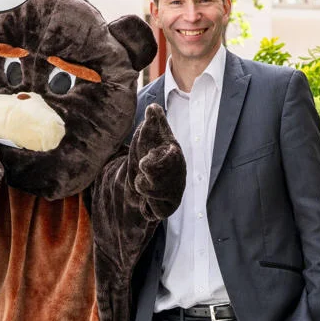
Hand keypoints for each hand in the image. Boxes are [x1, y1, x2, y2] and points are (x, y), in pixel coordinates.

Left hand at [130, 103, 185, 219]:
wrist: (147, 174)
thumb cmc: (151, 150)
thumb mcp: (150, 133)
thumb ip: (153, 122)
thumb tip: (152, 108)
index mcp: (174, 155)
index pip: (173, 157)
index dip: (161, 158)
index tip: (152, 156)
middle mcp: (177, 175)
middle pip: (161, 176)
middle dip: (148, 171)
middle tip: (144, 164)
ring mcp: (172, 193)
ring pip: (154, 193)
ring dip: (143, 186)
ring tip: (142, 180)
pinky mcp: (165, 208)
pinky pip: (156, 212)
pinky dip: (147, 207)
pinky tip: (145, 200)